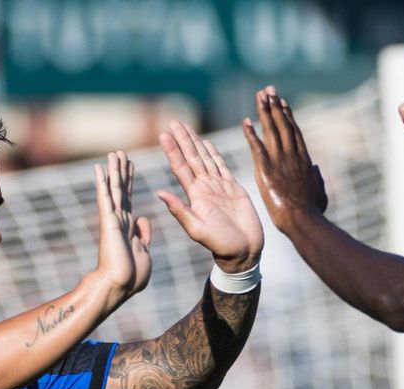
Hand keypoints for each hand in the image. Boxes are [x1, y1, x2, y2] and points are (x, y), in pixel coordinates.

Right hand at [92, 150, 152, 303]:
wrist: (121, 286)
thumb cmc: (132, 275)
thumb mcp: (145, 251)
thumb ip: (143, 234)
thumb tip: (142, 219)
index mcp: (129, 226)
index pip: (129, 198)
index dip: (130, 181)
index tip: (130, 165)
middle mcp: (120, 220)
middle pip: (121, 189)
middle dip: (122, 171)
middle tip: (121, 152)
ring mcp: (113, 220)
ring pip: (113, 189)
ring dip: (113, 170)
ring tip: (114, 153)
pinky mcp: (108, 222)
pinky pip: (105, 198)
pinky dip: (102, 182)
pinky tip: (98, 168)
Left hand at [157, 120, 263, 272]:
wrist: (244, 252)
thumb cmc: (221, 246)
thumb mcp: (197, 230)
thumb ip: (179, 211)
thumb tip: (159, 193)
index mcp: (195, 196)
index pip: (181, 167)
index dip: (173, 150)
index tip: (163, 133)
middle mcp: (205, 188)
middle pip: (192, 158)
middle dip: (183, 139)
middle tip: (173, 121)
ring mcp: (219, 187)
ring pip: (205, 159)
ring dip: (196, 142)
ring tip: (186, 127)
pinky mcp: (234, 189)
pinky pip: (222, 167)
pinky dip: (214, 154)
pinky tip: (207, 143)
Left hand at [242, 86, 327, 232]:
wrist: (303, 219)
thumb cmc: (313, 211)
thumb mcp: (321, 193)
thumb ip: (318, 179)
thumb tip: (317, 169)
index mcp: (304, 159)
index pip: (294, 132)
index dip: (287, 116)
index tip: (283, 103)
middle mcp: (292, 154)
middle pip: (282, 124)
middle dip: (275, 106)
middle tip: (269, 90)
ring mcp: (279, 160)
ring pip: (271, 130)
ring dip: (264, 111)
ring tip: (259, 95)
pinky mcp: (266, 168)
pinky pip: (256, 146)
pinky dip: (250, 133)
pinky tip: (245, 121)